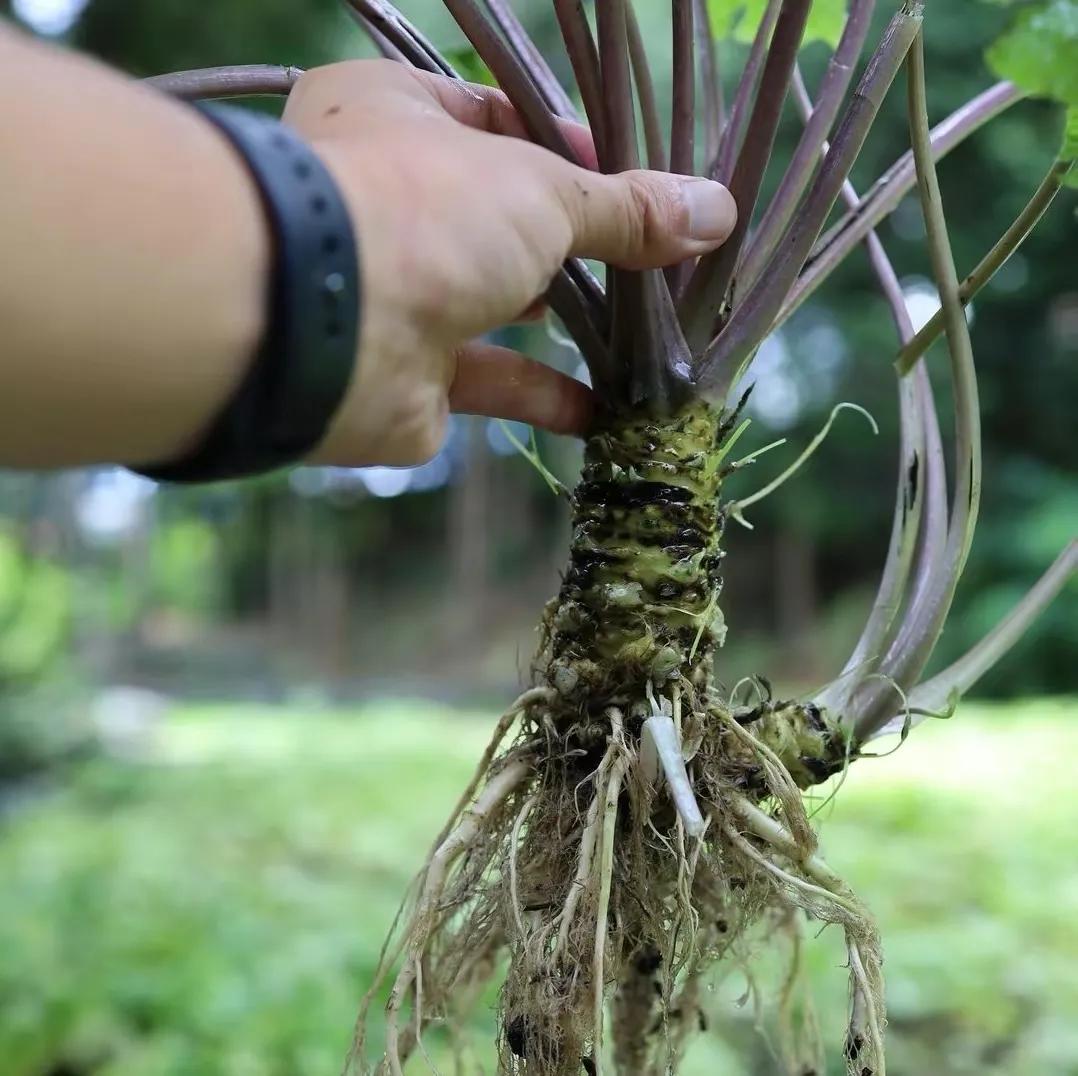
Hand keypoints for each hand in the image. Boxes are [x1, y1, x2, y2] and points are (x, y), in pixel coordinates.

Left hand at [283, 60, 736, 465]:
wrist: (324, 331)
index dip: (565, 147)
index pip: (493, 118)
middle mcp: (389, 201)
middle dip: (573, 244)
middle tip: (645, 260)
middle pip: (500, 217)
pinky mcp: (408, 372)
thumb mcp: (542, 191)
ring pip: (496, 302)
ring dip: (564, 321)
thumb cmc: (423, 212)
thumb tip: (715, 211)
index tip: (628, 178)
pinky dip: (543, 394)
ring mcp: (396, 291)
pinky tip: (603, 409)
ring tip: (639, 329)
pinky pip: (488, 380)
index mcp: (395, 114)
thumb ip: (625, 208)